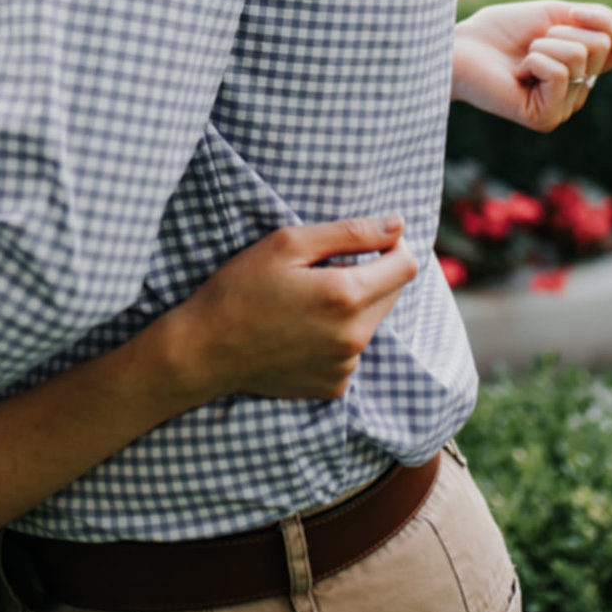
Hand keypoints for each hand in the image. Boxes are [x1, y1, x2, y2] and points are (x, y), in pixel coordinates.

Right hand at [154, 217, 420, 403]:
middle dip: (371, 275)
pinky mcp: (333, 386)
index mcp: (346, 295)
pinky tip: (300, 330)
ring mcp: (345, 366)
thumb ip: (350, 232)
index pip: (406, 265)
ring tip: (306, 302)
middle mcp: (354, 336)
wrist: (205, 349)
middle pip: (393, 294)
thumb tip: (397, 225)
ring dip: (353, 307)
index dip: (392, 247)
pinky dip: (336, 336)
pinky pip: (351, 351)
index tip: (368, 242)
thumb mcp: (288, 243)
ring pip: (371, 322)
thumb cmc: (241, 287)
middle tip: (324, 269)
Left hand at [452, 0, 611, 132]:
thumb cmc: (498, 32)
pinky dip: (534, 61)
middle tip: (531, 43)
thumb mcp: (553, 15)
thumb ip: (594, 21)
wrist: (457, 48)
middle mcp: (579, 93)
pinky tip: (516, 75)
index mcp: (584, 69)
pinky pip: (559, 72)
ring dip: (543, 45)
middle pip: (601, 46)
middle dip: (562, 31)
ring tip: (521, 59)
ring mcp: (563, 109)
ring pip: (579, 56)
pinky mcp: (545, 118)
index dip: (605, 21)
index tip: (573, 11)